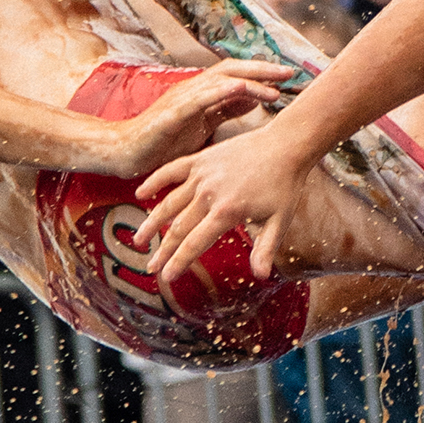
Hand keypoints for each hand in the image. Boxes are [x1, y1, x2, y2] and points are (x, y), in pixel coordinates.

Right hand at [103, 61, 297, 183]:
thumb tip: (255, 99)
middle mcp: (195, 90)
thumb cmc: (163, 143)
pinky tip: (242, 88)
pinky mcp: (172, 113)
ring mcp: (183, 99)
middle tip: (291, 73)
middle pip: (234, 71)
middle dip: (263, 71)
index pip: (238, 77)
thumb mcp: (202, 126)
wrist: (127, 152)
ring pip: (222, 81)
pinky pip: (200, 97)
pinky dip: (222, 90)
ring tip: (275, 85)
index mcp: (203, 94)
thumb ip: (226, 111)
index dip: (263, 76)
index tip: (290, 79)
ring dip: (251, 81)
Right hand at [135, 116, 315, 287]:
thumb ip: (265, 249)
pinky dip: (155, 182)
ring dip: (152, 223)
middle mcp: (209, 194)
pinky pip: (171, 171)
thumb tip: (261, 277)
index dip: (179, 262)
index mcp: (227, 212)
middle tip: (150, 268)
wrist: (284, 145)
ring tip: (139, 241)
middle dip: (163, 251)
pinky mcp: (200, 159)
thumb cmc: (284, 186)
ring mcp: (202, 175)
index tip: (166, 277)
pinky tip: (140, 194)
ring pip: (169, 203)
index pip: (195, 243)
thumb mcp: (279, 221)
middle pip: (178, 227)